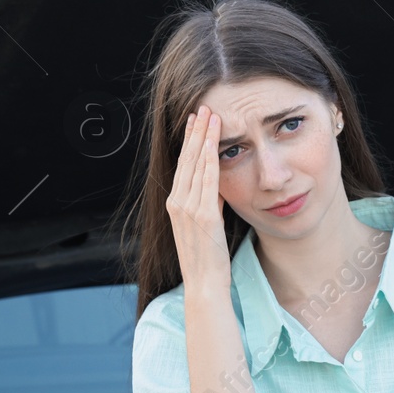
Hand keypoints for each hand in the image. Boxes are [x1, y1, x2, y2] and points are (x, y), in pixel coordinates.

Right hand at [166, 103, 232, 291]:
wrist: (204, 285)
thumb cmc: (208, 260)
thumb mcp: (207, 226)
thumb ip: (209, 205)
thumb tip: (217, 188)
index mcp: (175, 205)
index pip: (182, 166)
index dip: (189, 141)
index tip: (195, 121)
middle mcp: (177, 203)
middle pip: (186, 159)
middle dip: (195, 132)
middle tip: (202, 107)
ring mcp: (188, 209)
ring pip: (195, 164)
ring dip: (203, 138)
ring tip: (210, 115)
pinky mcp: (202, 215)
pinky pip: (206, 180)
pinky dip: (209, 158)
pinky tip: (214, 142)